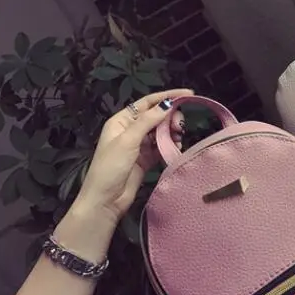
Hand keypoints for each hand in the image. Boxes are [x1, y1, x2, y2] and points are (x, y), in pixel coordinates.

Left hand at [75, 88, 192, 224]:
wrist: (105, 199)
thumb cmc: (110, 167)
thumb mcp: (128, 141)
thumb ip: (148, 121)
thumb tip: (167, 105)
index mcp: (122, 121)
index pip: (148, 103)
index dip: (168, 97)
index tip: (188, 95)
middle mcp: (131, 130)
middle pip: (157, 117)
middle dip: (171, 118)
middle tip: (181, 127)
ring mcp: (139, 145)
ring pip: (161, 132)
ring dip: (172, 133)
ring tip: (179, 138)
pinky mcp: (146, 159)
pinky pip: (161, 147)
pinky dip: (170, 146)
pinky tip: (176, 148)